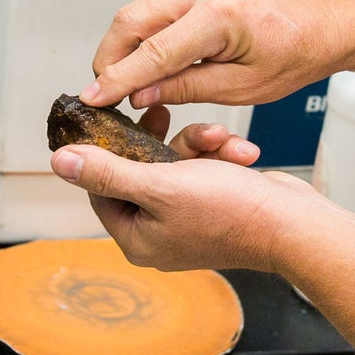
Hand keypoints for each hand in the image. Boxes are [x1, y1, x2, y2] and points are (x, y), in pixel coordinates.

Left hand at [52, 123, 343, 273]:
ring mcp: (188, 223)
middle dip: (160, 143)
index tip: (116, 120)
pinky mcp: (215, 209)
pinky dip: (217, 157)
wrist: (293, 224)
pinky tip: (238, 152)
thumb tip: (61, 162)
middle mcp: (159, 236)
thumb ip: (107, 172)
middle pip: (139, 174)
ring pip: (175, 167)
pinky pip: (202, 173)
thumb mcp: (159, 184)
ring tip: (219, 137)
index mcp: (137, 240)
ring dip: (197, 146)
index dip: (107, 152)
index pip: (100, 190)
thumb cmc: (231, 211)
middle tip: (160, 114)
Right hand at [83, 0, 333, 110]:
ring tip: (122, 86)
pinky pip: (151, 12)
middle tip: (104, 96)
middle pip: (130, 22)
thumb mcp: (240, 88)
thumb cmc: (289, 57)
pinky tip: (143, 68)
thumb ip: (185, 88)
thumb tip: (139, 95)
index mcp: (218, 15)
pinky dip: (139, 40)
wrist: (313, 27)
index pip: (153, 52)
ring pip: (135, 15)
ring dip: (121, 50)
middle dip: (109, 60)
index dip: (118, 79)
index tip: (93, 100)